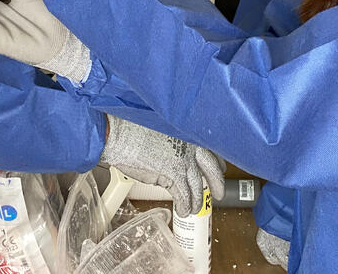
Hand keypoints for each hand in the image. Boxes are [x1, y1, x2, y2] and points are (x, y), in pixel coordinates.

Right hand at [99, 115, 225, 217]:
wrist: (118, 133)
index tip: (218, 170)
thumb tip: (177, 153)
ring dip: (197, 200)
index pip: (211, 151)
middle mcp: (190, 146)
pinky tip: (182, 211)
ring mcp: (183, 161)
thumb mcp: (162, 127)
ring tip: (194, 208)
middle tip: (218, 194)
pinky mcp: (172, 175)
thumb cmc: (132, 126)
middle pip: (212, 170)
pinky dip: (185, 206)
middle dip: (216, 185)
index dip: (216, 164)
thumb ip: (176, 140)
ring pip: (198, 187)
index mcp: (188, 132)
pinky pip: (184, 196)